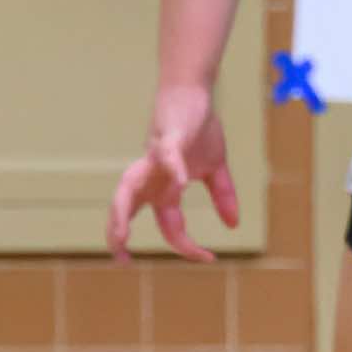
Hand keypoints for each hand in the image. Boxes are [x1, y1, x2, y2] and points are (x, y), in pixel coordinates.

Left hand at [107, 83, 239, 262]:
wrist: (193, 92)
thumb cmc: (197, 128)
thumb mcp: (214, 167)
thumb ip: (222, 196)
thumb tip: (233, 225)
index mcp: (162, 188)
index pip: (170, 225)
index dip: (186, 246)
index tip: (209, 259)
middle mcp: (152, 177)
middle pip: (127, 209)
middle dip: (118, 233)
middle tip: (119, 258)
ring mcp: (155, 158)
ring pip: (129, 186)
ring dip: (122, 211)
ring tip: (121, 236)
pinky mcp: (167, 136)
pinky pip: (166, 155)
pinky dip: (173, 169)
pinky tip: (180, 185)